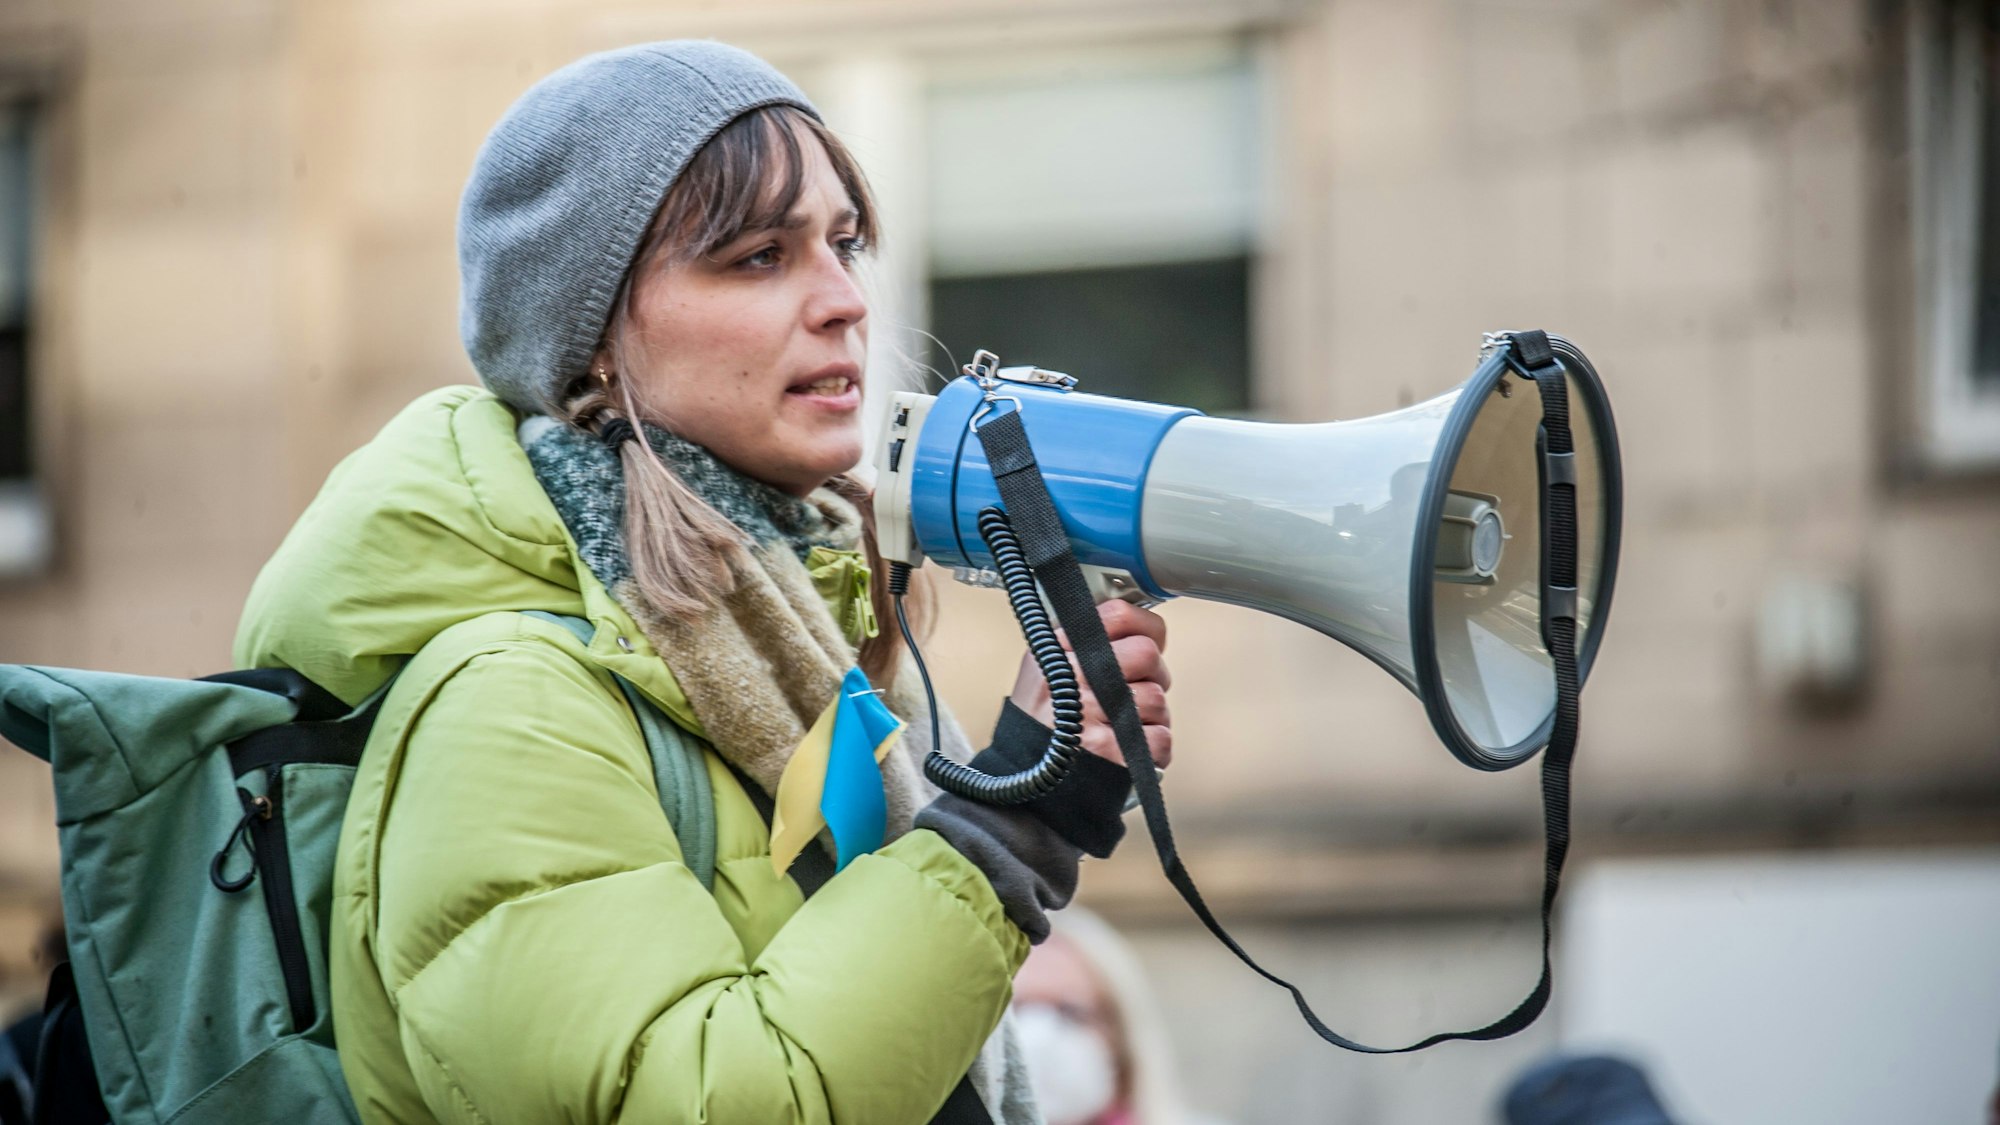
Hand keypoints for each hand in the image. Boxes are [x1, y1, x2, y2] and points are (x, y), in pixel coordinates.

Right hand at [1007, 600, 1171, 769]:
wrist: (1022, 780)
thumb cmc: (1041, 725)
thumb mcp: (1045, 667)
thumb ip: (1082, 642)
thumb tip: (1137, 627)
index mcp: (1059, 649)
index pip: (1120, 615)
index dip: (1145, 630)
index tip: (1144, 642)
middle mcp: (1074, 676)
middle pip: (1148, 654)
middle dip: (1152, 675)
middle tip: (1132, 692)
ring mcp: (1091, 714)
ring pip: (1157, 699)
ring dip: (1150, 717)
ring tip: (1121, 725)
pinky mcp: (1108, 751)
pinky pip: (1160, 738)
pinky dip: (1152, 749)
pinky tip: (1127, 748)